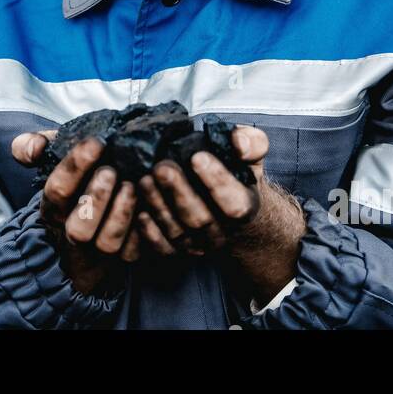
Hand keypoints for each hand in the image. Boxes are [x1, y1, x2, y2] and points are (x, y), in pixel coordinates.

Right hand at [11, 130, 141, 295]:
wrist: (102, 199)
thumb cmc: (78, 175)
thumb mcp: (54, 155)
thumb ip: (35, 145)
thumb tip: (33, 148)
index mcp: (54, 206)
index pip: (57, 190)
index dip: (74, 167)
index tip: (95, 143)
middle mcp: (73, 229)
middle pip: (78, 228)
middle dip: (95, 199)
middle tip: (111, 171)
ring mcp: (98, 247)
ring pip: (106, 244)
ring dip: (120, 215)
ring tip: (131, 186)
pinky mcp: (122, 256)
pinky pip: (132, 253)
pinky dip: (140, 233)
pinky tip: (147, 208)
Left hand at [139, 126, 305, 302]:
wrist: (233, 207)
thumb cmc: (238, 175)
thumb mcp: (252, 154)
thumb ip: (252, 143)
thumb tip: (239, 142)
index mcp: (246, 207)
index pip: (235, 203)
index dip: (217, 181)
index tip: (197, 157)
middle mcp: (224, 231)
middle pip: (201, 220)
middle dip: (179, 192)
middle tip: (162, 167)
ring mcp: (201, 244)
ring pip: (179, 233)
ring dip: (159, 207)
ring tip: (145, 180)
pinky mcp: (180, 251)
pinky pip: (164, 248)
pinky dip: (150, 232)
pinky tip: (140, 211)